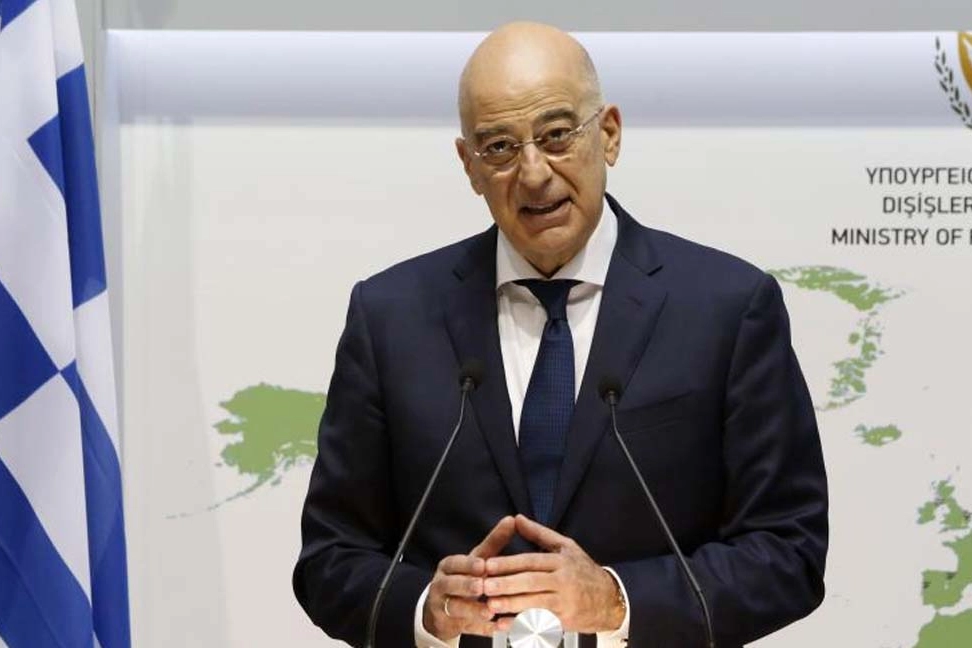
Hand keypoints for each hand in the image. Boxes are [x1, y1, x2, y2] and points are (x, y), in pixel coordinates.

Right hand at [423, 516, 516, 640]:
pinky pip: (466, 627)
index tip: (482, 565)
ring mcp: (443, 606)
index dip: (468, 564)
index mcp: (449, 566)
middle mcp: (442, 585)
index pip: (455, 563)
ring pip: (455, 608)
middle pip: (451, 585)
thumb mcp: (476, 559)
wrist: (441, 609)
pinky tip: (498, 628)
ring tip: (490, 611)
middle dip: (466, 585)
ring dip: (473, 609)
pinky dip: (482, 628)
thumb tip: (512, 520)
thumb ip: (493, 543)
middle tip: (481, 586)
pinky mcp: (450, 624)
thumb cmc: (465, 578)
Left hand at [483, 514, 624, 633]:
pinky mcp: (565, 621)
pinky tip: (505, 625)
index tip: (488, 565)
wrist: (609, 599)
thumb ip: (539, 534)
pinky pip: (540, 622)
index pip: (531, 561)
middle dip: (506, 584)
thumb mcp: (566, 547)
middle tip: (484, 586)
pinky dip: (522, 624)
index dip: (509, 563)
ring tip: (490, 605)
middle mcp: (563, 581)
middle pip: (531, 582)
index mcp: (561, 561)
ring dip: (511, 605)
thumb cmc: (583, 571)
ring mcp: (565, 602)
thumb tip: (517, 519)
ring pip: (534, 603)